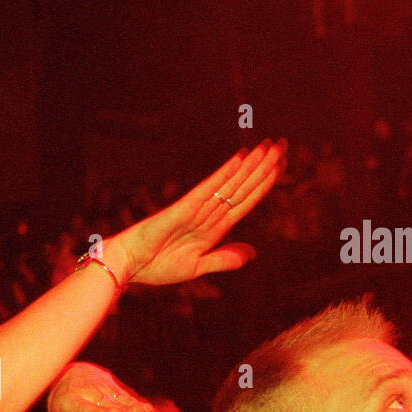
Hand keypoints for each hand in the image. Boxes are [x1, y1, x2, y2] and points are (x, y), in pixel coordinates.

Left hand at [47, 363, 151, 411]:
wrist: (66, 376)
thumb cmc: (63, 410)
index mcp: (70, 405)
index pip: (87, 410)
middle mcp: (85, 394)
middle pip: (107, 404)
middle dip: (123, 409)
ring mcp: (100, 387)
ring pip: (118, 398)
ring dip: (133, 405)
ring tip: (146, 411)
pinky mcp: (112, 384)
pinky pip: (125, 396)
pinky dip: (135, 403)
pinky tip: (147, 410)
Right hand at [107, 139, 284, 286]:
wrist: (127, 266)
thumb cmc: (155, 267)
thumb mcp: (196, 267)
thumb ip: (223, 259)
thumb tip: (252, 253)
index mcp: (214, 229)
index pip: (245, 202)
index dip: (264, 184)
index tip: (281, 166)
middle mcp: (208, 214)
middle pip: (242, 187)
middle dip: (264, 167)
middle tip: (284, 144)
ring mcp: (197, 209)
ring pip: (231, 184)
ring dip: (252, 166)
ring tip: (272, 145)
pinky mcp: (183, 208)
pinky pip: (209, 188)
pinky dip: (225, 174)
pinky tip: (242, 158)